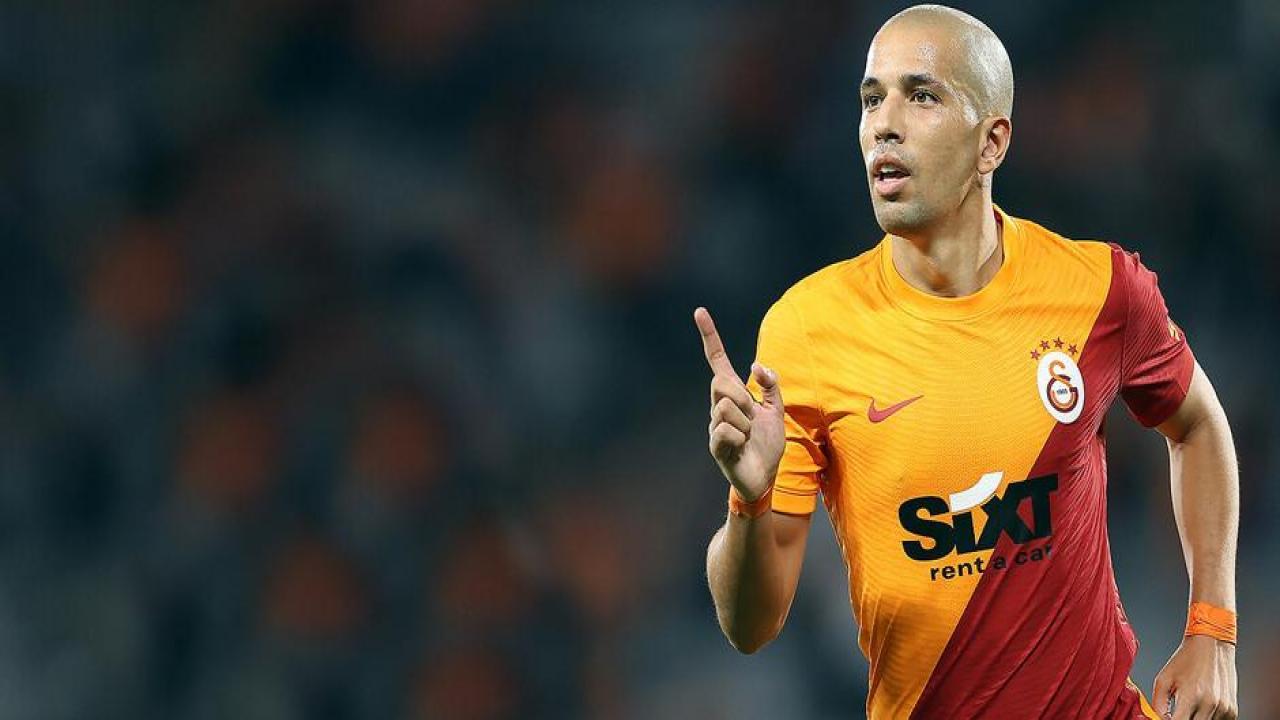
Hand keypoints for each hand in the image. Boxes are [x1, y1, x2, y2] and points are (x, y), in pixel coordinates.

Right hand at [695, 307, 784, 501]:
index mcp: (733, 395)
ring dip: (746, 423)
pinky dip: (741, 438)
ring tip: (748, 437)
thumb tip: (756, 365)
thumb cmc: (767, 444)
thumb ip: (771, 385)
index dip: (709, 336)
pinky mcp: (715, 444)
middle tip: (752, 418)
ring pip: (727, 407)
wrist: (765, 477)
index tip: (700, 312)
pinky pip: (727, 430)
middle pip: (721, 383)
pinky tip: (742, 448)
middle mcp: (719, 406)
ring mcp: (714, 425)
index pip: (717, 361)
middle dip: (743, 398)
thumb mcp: (776, 409)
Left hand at [1152, 635, 1237, 718]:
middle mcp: (1210, 705)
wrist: (1212, 644)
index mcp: (1192, 696)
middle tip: (1176, 713)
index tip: (1167, 718)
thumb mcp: (1164, 679)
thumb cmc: (1187, 659)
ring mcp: (1224, 709)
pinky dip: (1207, 719)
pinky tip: (1200, 708)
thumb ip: (1158, 704)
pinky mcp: (1232, 711)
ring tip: (1188, 707)